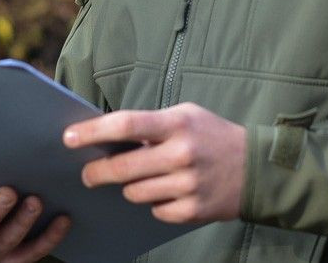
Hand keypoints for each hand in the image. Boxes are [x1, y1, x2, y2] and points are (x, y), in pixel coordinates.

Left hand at [64, 102, 246, 223]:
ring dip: (131, 187)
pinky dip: (155, 203)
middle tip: (87, 174)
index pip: (126, 124)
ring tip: (144, 178)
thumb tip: (106, 138)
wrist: (257, 168)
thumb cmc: (212, 136)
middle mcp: (181, 154)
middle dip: (97, 172)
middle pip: (123, 167)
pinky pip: (155, 210)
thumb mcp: (186, 116)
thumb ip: (151, 126)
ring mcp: (188, 184)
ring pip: (135, 192)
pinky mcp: (193, 210)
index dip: (93, 132)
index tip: (69, 137)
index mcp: (177, 123)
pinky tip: (168, 191)